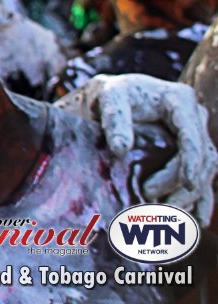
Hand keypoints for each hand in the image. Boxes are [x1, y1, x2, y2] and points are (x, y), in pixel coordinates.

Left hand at [55, 74, 217, 223]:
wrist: (113, 96)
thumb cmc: (111, 95)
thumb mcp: (110, 99)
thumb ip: (115, 121)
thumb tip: (120, 149)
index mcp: (180, 100)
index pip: (192, 137)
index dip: (191, 163)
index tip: (187, 185)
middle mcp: (195, 116)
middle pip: (203, 158)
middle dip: (183, 185)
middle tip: (151, 199)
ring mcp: (196, 133)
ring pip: (205, 170)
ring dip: (190, 196)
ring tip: (166, 213)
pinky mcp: (191, 149)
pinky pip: (202, 176)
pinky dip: (198, 198)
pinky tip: (195, 220)